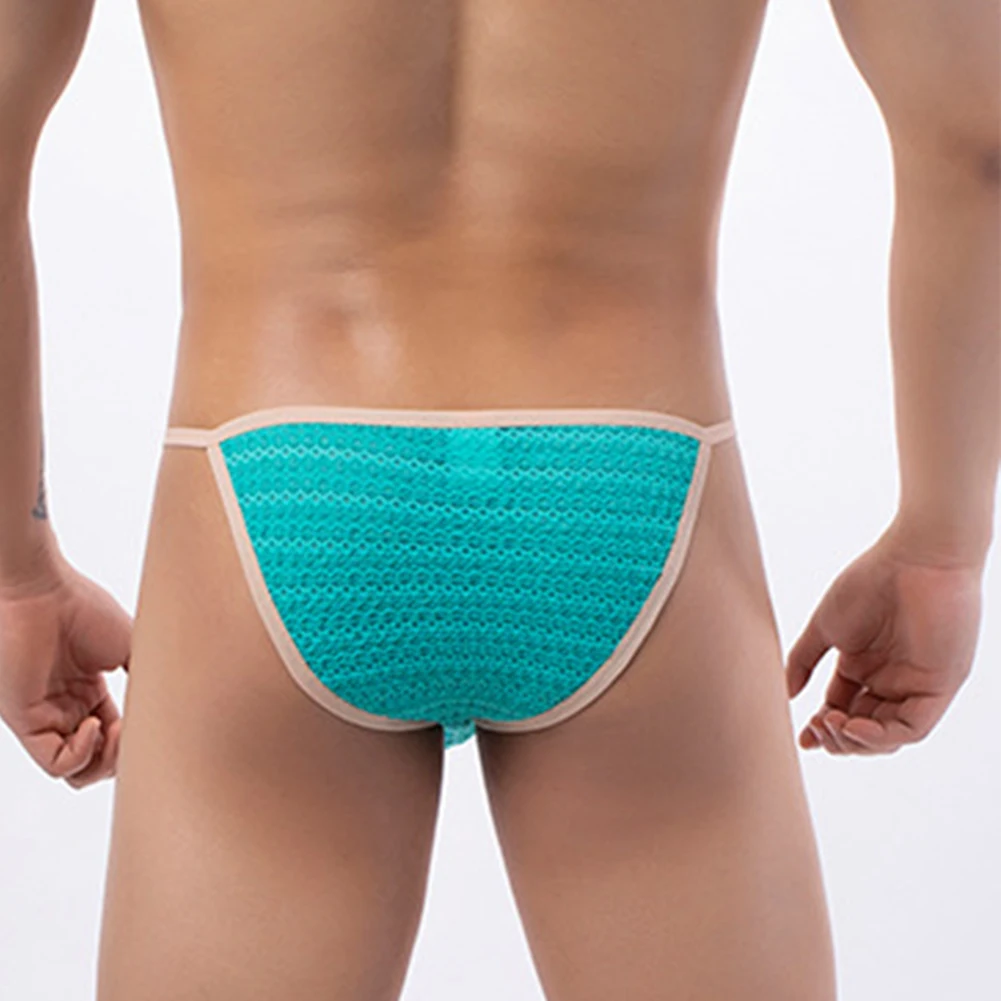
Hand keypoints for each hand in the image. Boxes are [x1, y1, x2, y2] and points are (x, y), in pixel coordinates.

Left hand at [0, 550, 131, 787]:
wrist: (43, 591)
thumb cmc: (83, 607)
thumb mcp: (133, 646)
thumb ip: (150, 679)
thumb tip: (177, 707)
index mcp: (89, 694)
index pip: (115, 739)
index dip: (137, 740)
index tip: (152, 719)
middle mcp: (66, 710)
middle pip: (98, 763)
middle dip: (123, 757)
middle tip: (134, 731)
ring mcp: (46, 718)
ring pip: (78, 772)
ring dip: (106, 760)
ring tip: (117, 731)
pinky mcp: (26, 722)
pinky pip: (56, 762)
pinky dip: (83, 754)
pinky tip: (94, 724)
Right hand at [785, 521, 983, 754]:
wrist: (915, 557)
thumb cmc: (871, 582)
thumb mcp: (826, 627)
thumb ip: (803, 661)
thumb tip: (785, 693)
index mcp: (865, 665)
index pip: (844, 709)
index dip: (823, 729)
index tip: (801, 737)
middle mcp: (892, 679)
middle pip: (865, 729)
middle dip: (837, 739)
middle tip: (814, 732)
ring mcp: (916, 684)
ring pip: (888, 735)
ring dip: (857, 741)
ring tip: (831, 726)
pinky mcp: (939, 686)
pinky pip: (913, 726)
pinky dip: (883, 736)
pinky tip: (855, 726)